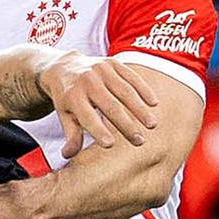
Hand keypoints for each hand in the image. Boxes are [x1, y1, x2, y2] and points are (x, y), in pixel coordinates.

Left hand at [40, 51, 157, 158]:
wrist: (65, 67)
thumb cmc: (67, 98)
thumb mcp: (64, 116)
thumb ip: (71, 135)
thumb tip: (68, 155)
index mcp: (73, 96)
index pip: (87, 116)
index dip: (98, 130)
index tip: (110, 145)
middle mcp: (87, 81)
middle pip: (110, 106)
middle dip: (126, 125)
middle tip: (139, 142)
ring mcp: (101, 70)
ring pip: (125, 91)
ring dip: (140, 109)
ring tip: (152, 125)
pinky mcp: (113, 63)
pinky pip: (132, 77)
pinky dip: (144, 90)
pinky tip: (154, 103)